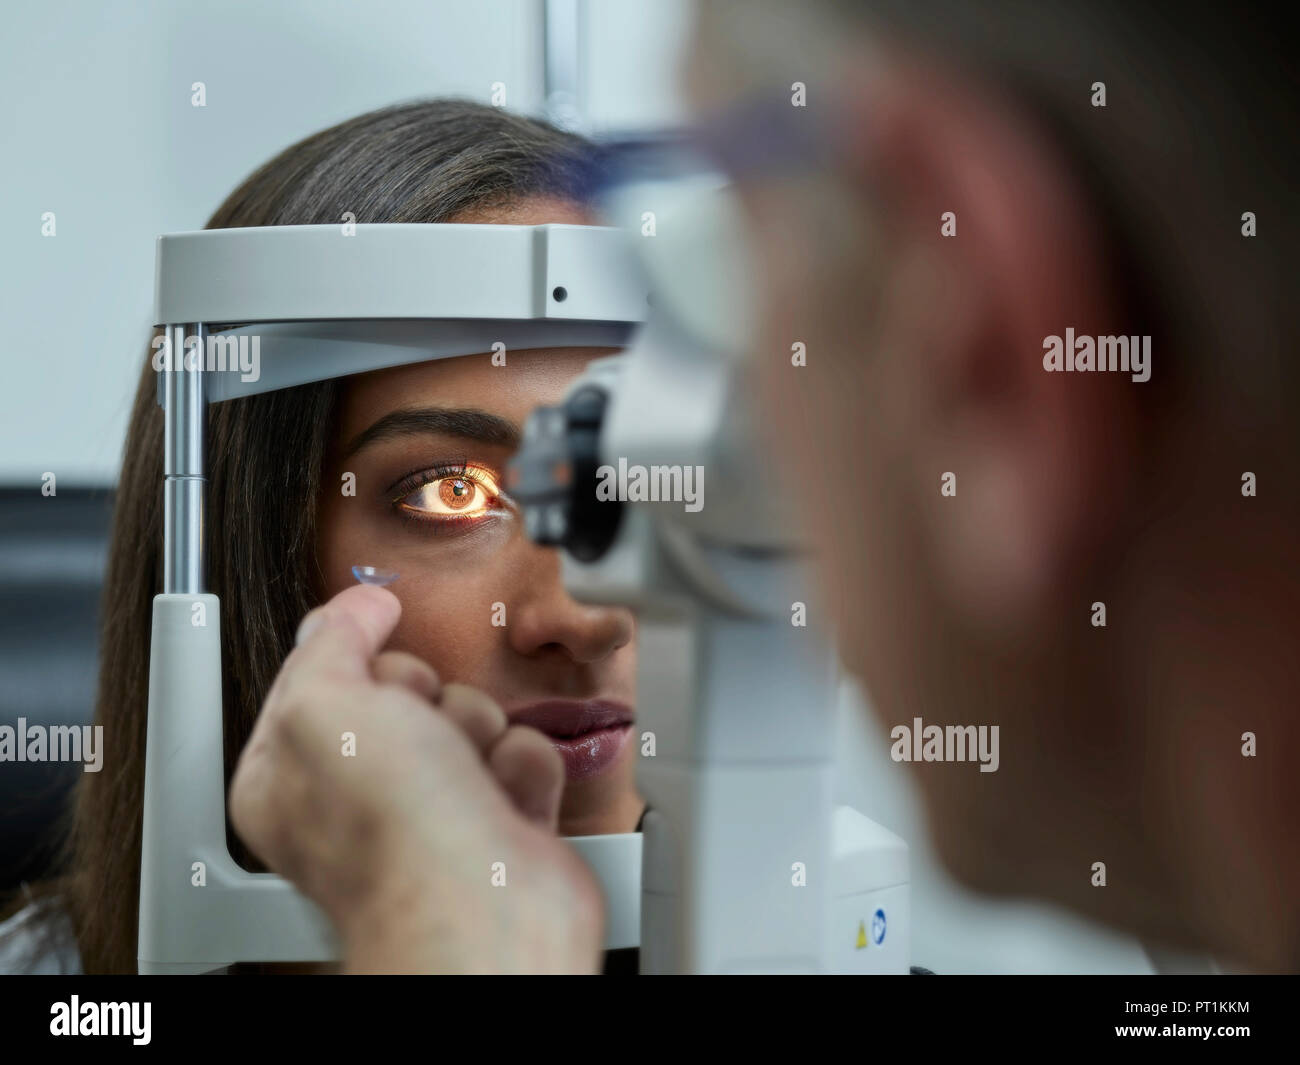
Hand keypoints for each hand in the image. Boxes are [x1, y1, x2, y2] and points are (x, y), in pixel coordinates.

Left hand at [228, 584, 605, 972]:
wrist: (488, 911)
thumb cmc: (396, 833)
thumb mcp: (327, 703)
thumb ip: (330, 640)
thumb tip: (355, 606)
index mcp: (291, 771)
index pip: (321, 669)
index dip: (355, 648)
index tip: (374, 630)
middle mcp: (360, 792)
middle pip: (407, 685)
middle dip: (427, 697)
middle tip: (419, 737)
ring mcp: (434, 807)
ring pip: (471, 712)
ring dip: (480, 734)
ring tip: (467, 780)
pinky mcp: (499, 818)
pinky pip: (521, 750)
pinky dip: (522, 769)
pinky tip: (503, 804)